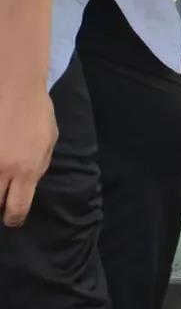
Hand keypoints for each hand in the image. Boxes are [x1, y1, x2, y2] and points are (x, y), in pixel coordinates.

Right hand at [0, 85, 56, 226]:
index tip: (12, 219)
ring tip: (3, 183)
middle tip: (3, 204)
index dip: (14, 218)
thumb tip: (28, 186)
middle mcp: (2, 169)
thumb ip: (39, 167)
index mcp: (26, 170)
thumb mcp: (48, 143)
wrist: (16, 88)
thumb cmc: (37, 114)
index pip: (17, 208)